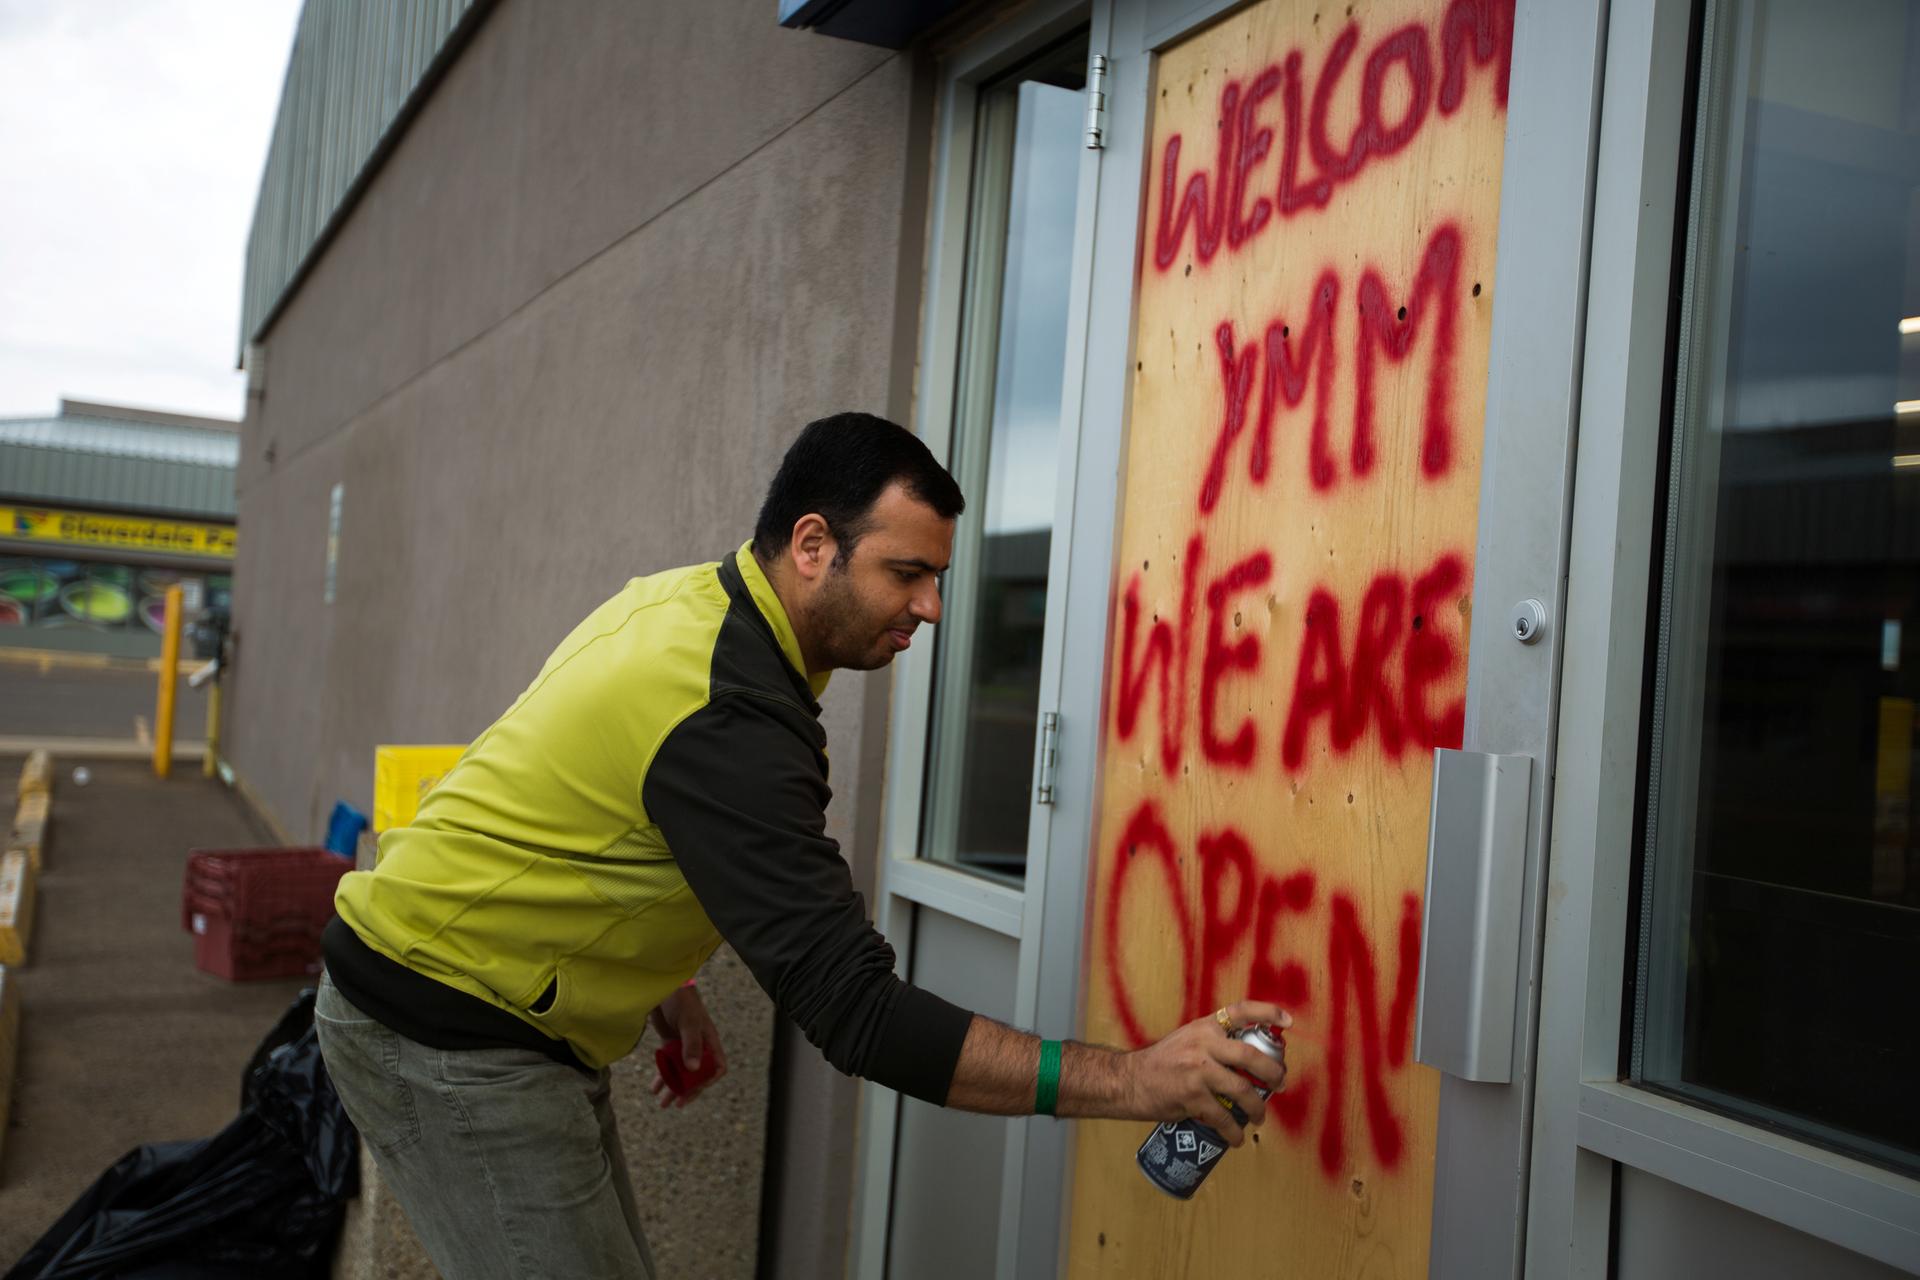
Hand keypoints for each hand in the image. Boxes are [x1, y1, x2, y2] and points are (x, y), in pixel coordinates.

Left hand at [647, 984, 727, 1107]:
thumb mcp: (688, 1022)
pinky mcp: (670, 1043)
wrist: (663, 986)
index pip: (716, 1067)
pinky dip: (662, 1075)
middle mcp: (698, 1046)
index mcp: (709, 1042)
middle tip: (675, 1103)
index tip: (693, 1090)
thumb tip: (693, 1069)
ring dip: (672, 1087)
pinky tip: (653, 1087)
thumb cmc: (682, 1001)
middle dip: (687, 1091)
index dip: (708, 1081)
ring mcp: (683, 1046)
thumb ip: (691, 1044)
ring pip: (681, 1072)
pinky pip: (668, 1064)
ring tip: (662, 1103)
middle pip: (697, 1075)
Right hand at [1120, 1000, 1290, 1146]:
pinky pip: (1222, 1117)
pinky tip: (1235, 1139)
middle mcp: (1202, 1044)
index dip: (1267, 1013)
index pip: (1240, 1011)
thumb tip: (1249, 1060)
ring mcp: (1197, 1070)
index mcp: (1204, 1027)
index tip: (1288, 1021)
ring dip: (1257, 1108)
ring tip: (1259, 1117)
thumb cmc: (1161, 1063)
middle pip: (1250, 1055)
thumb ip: (1213, 1044)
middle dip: (1273, 1073)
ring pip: (1242, 1090)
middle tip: (1280, 1084)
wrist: (1129, 1081)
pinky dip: (1233, 1131)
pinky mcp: (1191, 1096)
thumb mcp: (1187, 1040)